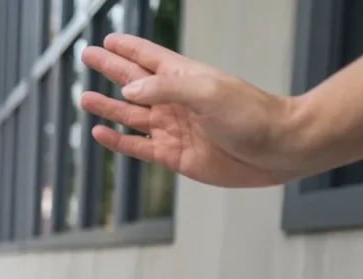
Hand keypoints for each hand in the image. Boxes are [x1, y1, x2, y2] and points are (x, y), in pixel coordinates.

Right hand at [80, 33, 301, 187]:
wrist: (276, 149)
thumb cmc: (250, 114)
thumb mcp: (207, 92)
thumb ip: (165, 89)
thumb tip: (128, 91)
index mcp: (184, 77)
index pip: (149, 58)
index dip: (128, 48)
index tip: (107, 39)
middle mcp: (175, 101)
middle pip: (134, 81)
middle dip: (111, 69)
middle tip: (87, 56)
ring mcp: (173, 128)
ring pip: (131, 115)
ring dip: (108, 106)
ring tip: (86, 98)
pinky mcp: (173, 155)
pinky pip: (137, 147)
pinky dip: (117, 141)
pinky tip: (100, 133)